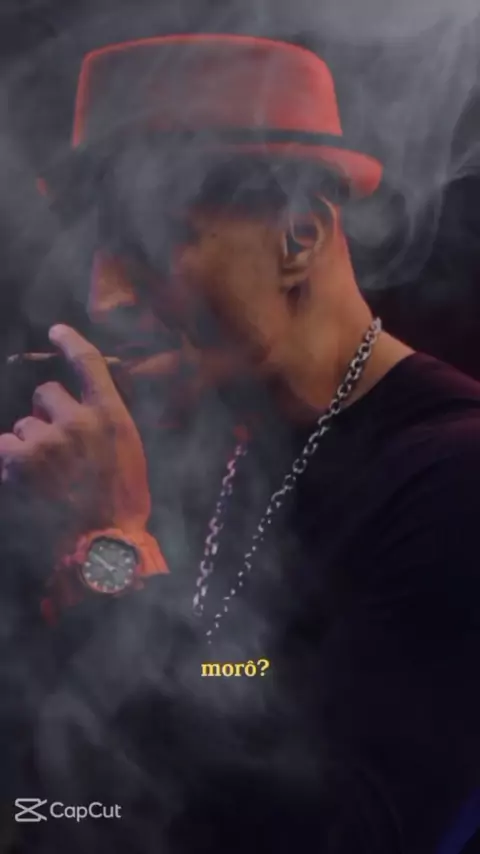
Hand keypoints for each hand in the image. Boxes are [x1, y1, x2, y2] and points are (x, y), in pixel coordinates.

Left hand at [0, 325, 150, 536]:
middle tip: (54, 451)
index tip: (56, 330)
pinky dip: (7, 463)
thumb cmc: (121, 508)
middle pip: (44, 395)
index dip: (70, 341)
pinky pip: (3, 446)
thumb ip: (105, 425)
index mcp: (110, 416)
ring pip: (21, 426)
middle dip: (44, 416)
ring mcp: (45, 439)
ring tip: (43, 481)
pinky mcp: (16, 460)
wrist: (102, 551)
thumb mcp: (128, 456)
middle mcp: (77, 420)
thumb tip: (80, 413)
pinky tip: (23, 485)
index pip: (88, 364)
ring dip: (26, 446)